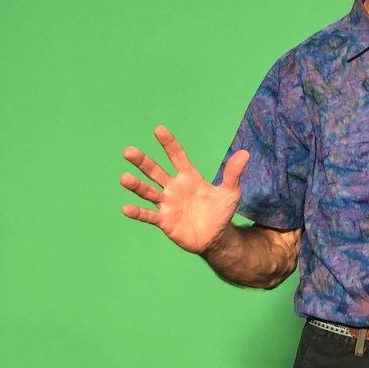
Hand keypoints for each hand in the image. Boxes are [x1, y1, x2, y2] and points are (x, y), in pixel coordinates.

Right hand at [120, 126, 249, 253]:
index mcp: (188, 176)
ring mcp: (167, 203)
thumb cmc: (220, 212)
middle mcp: (174, 187)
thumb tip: (244, 153)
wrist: (216, 237)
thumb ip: (232, 174)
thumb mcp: (230, 192)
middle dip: (142, 162)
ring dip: (136, 185)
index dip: (169, 144)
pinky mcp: (164, 221)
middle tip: (128, 151)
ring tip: (124, 178)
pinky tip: (126, 208)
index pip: (177, 156)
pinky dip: (137, 213)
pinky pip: (148, 215)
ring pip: (148, 192)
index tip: (159, 129)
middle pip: (155, 171)